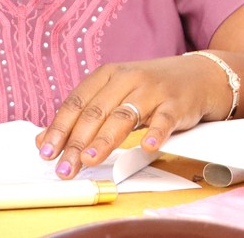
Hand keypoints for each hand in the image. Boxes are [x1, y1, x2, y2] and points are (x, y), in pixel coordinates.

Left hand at [36, 55, 228, 177]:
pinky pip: (164, 119)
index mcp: (108, 75)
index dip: (59, 128)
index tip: (46, 151)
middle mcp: (129, 79)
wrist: (199, 75)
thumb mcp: (115, 96)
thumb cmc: (151, 89)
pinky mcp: (176, 103)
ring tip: (90, 160)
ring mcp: (153, 90)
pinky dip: (155, 133)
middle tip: (65, 167)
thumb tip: (44, 141)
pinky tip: (147, 147)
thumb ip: (83, 117)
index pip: (77, 102)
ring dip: (105, 140)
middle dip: (77, 142)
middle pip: (97, 112)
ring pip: (124, 116)